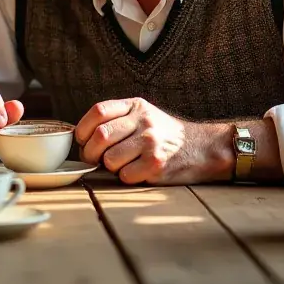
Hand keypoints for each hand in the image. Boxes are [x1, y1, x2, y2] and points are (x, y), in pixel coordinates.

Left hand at [75, 98, 232, 184]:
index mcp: (135, 105)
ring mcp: (151, 141)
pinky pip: (125, 175)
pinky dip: (125, 177)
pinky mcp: (157, 163)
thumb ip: (117, 119)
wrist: (202, 148)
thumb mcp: (143, 114)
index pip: (98, 111)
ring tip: (120, 165)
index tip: (81, 140)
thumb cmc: (164, 134)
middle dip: (89, 152)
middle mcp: (143, 120)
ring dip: (109, 167)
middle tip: (93, 159)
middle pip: (100, 136)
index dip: (83, 128)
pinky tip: (136, 172)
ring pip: (110, 159)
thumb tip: (82, 137)